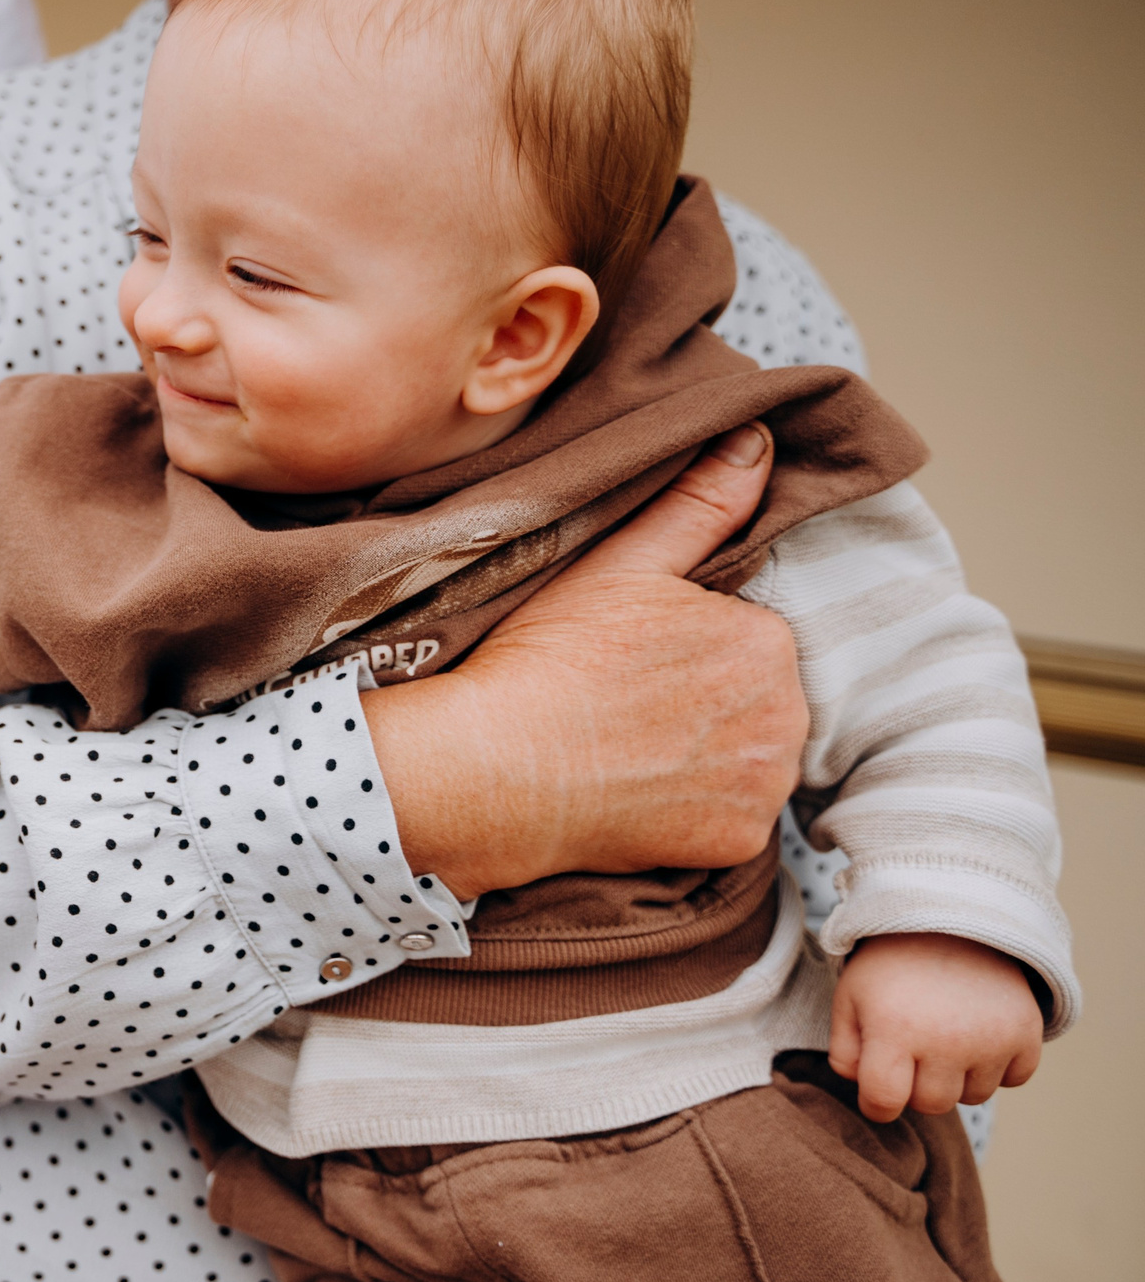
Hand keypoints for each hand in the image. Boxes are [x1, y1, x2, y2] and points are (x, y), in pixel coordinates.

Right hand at [365, 424, 805, 898]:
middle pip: (756, 700)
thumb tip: (760, 438)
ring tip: (631, 749)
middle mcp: (787, 715)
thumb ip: (700, 503)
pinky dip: (695, 812)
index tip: (631, 657)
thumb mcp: (620, 563)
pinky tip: (638, 794)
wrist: (494, 767)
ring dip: (708, 757)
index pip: (746, 636)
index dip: (689, 645)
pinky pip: (730, 820)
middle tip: (625, 704)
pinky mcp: (736, 842)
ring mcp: (762, 785)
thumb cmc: (547, 657)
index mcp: (766, 637)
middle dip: (709, 701)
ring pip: (750, 760)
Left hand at [831, 933, 1043, 1122]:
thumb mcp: (850, 999)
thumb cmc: (891, 966)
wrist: (950, 917)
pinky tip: (980, 1030)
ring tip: (947, 1031)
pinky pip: (1014, 1078)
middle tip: (915, 1047)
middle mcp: (947, 1039)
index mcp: (894, 1029)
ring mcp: (992, 1038)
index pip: (884, 1102)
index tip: (880, 1089)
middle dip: (918, 1085)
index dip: (877, 1104)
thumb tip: (871, 1096)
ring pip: (974, 1096)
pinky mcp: (1027, 1032)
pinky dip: (999, 1065)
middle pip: (932, 1104)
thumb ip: (846, 1054)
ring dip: (959, 1076)